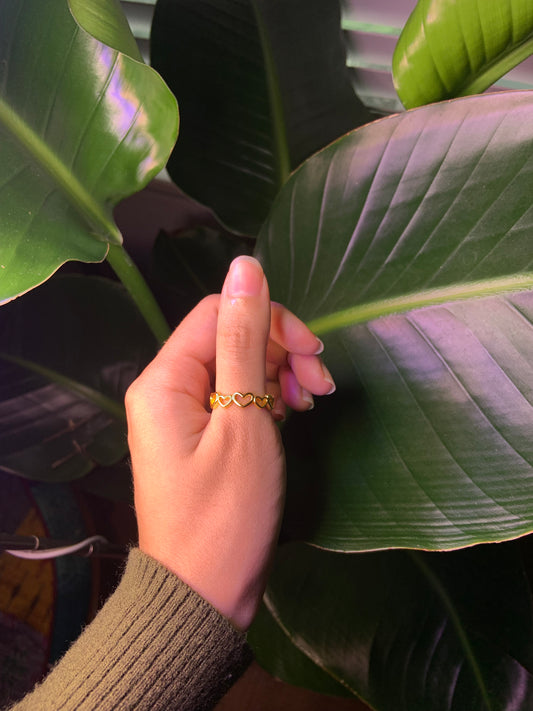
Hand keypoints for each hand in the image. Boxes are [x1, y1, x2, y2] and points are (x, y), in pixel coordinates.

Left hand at [125, 256, 334, 629]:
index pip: (220, 312)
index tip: (314, 354)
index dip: (271, 320)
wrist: (204, 595)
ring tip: (312, 403)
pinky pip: (236, 398)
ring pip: (238, 367)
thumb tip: (246, 264)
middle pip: (229, 337)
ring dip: (281, 375)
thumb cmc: (226, 514)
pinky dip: (269, 400)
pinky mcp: (202, 436)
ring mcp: (183, 414)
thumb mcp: (245, 419)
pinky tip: (293, 415)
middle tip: (322, 385)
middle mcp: (166, 389)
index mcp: (165, 379)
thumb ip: (244, 339)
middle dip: (281, 350)